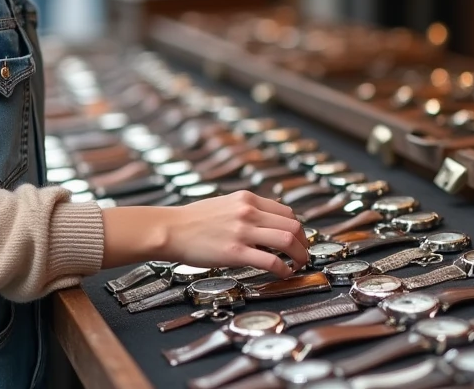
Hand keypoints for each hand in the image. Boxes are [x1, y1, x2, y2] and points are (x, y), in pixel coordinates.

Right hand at [160, 191, 308, 279]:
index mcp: (247, 199)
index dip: (297, 228)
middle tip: (303, 254)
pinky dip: (284, 269)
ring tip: (298, 265)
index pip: (286, 211)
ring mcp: (243, 232)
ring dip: (299, 255)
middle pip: (293, 225)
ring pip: (287, 241)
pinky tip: (283, 274)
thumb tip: (265, 222)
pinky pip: (271, 261)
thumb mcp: (224, 204)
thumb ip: (246, 210)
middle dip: (303, 243)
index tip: (297, 239)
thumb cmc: (193, 220)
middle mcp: (248, 211)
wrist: (170, 229)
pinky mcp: (236, 252)